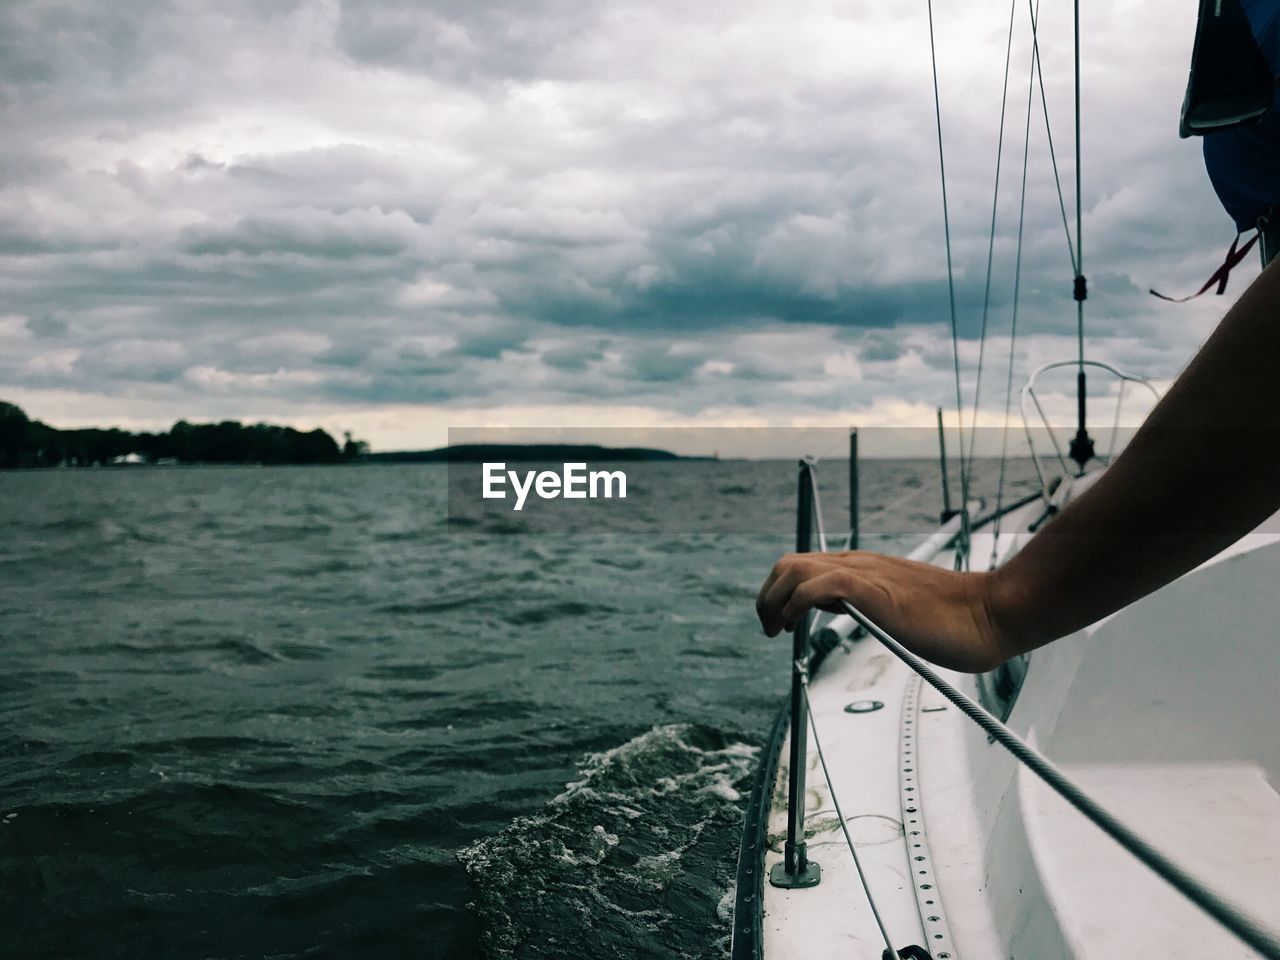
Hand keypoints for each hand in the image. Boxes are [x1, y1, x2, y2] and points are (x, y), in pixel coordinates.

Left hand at [755, 551, 1013, 672]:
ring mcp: (865, 574)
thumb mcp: (902, 612)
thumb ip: (874, 609)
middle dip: (769, 595)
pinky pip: (816, 586)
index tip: (781, 622)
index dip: (783, 592)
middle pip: (790, 563)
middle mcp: (859, 564)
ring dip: (773, 599)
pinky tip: (795, 625)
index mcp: (865, 568)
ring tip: (774, 629)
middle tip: (770, 629)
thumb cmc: (957, 620)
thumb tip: (853, 618)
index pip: (806, 566)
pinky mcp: (872, 590)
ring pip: (794, 569)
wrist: (991, 612)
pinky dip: (794, 604)